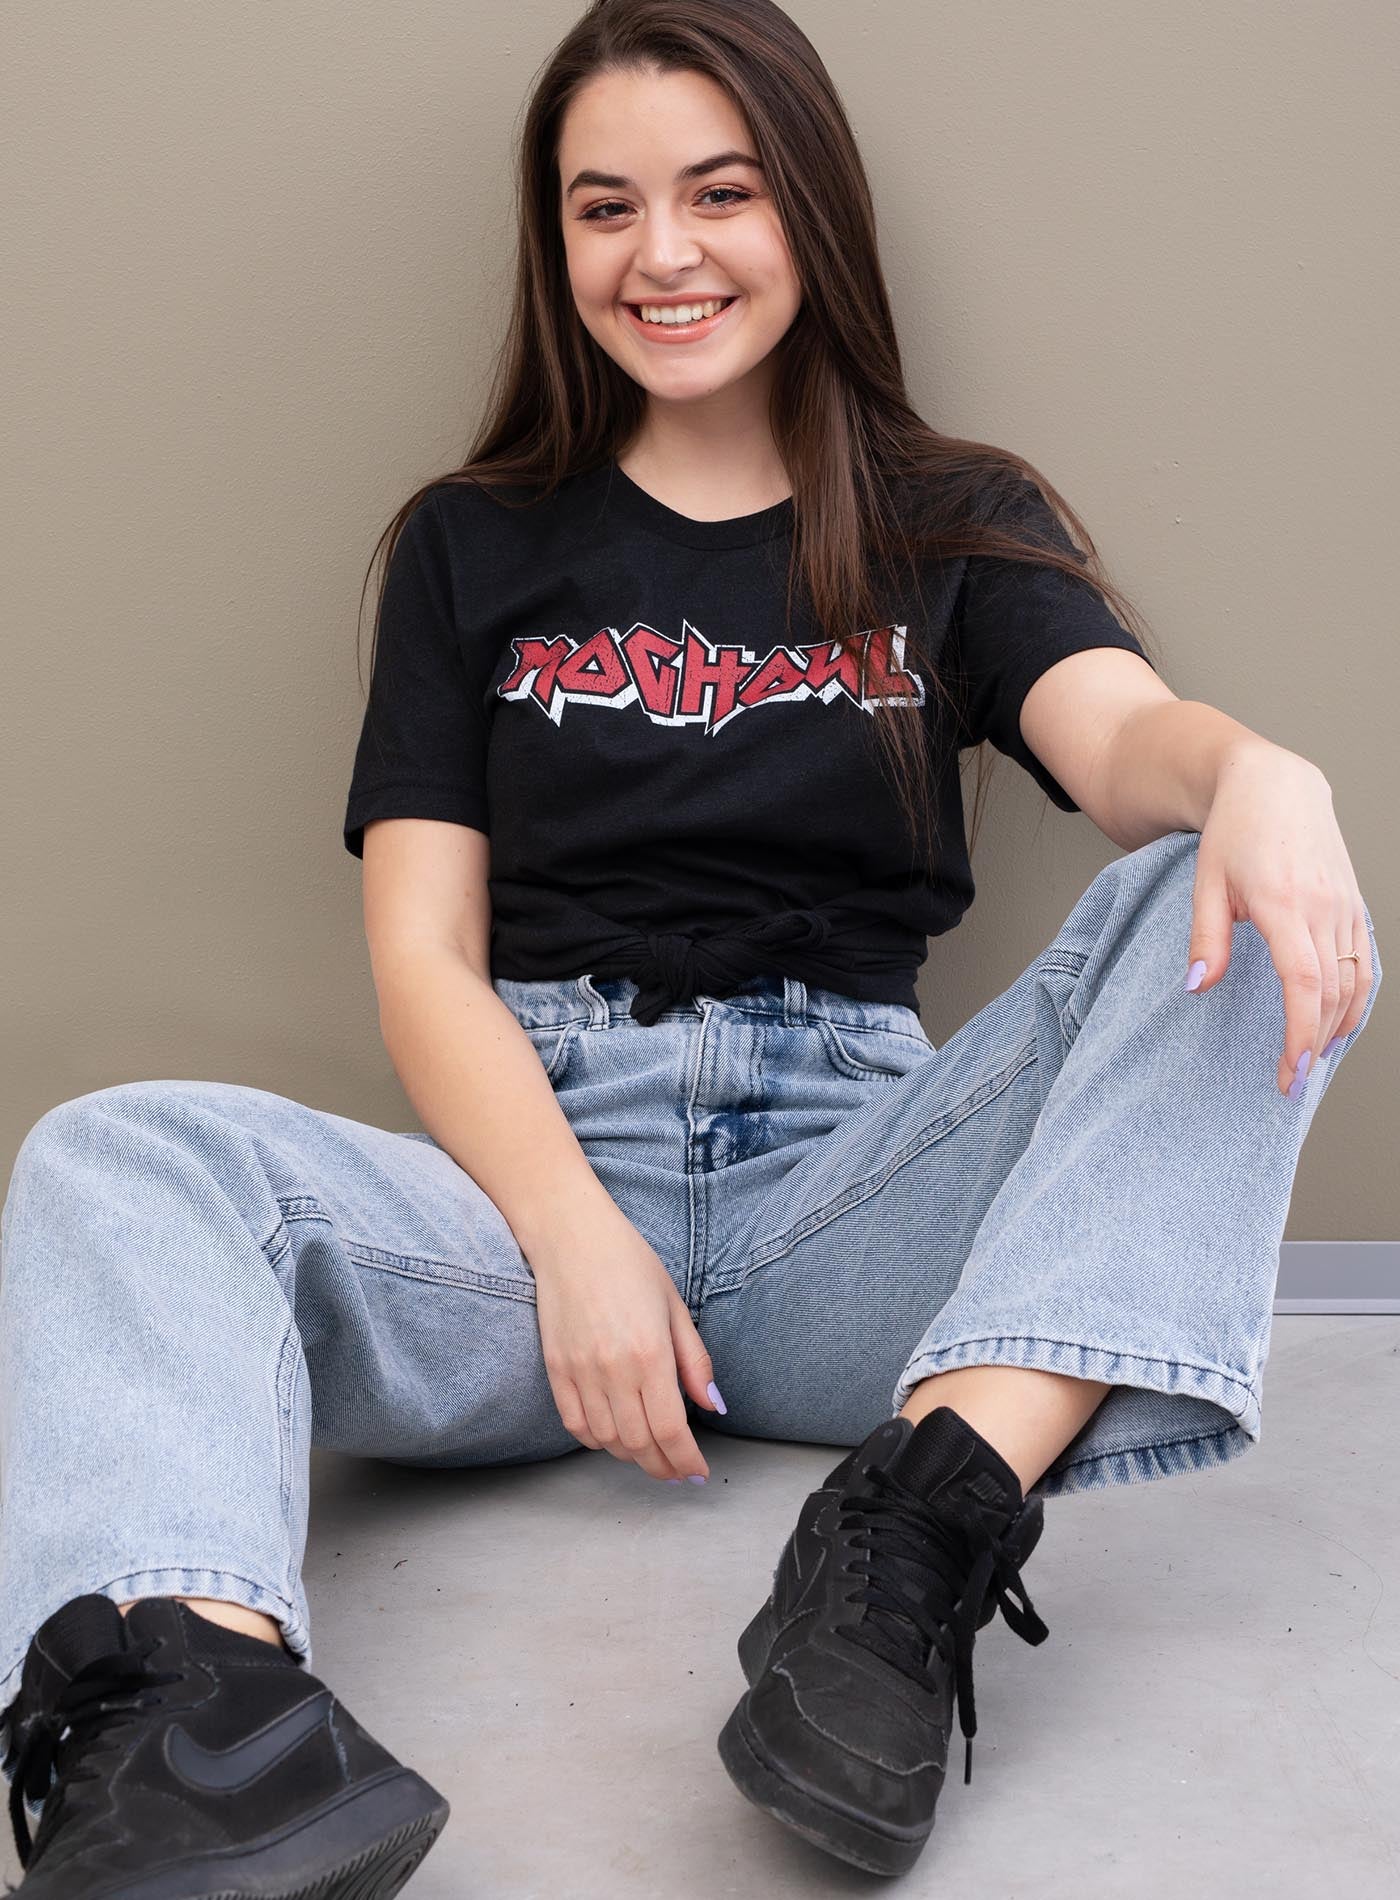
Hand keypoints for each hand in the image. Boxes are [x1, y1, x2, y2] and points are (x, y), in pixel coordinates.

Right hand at [528, 1202, 721, 1482]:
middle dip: (662, 1466)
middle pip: (640, 1443)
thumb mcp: (675, 1306)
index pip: (672, 1429)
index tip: (696, 1471)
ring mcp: (581, 1372)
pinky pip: (575, 1424)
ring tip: (648, 1453)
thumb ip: (695, 1361)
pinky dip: (596, 1440)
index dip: (686, 1460)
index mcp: (651, 1353)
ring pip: (608, 1440)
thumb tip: (714, 1405)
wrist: (572, 1237)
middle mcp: (615, 1369)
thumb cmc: (629, 1262)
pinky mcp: (556, 1369)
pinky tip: (613, 1437)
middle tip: (676, 1471)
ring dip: (631, 1456)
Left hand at [1186, 743, 1373, 1096]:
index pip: (1305, 984)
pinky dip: (1358, 997)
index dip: (1301, 1034)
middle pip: (1333, 992)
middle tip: (1294, 1080)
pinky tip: (1340, 1021)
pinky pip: (1365, 960)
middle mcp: (1324, 907)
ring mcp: (1345, 905)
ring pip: (1355, 980)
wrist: (1274, 785)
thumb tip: (1196, 989)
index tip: (1291, 1072)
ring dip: (1339, 1025)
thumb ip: (1206, 938)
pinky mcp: (1353, 904)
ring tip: (1315, 1058)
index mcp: (1285, 904)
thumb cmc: (1234, 832)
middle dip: (1316, 1043)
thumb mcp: (1206, 882)